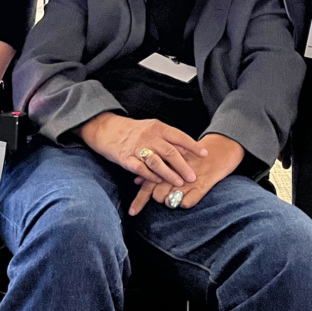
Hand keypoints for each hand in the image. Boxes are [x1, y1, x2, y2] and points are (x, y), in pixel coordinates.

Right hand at [78, 112, 208, 186]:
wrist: (107, 129)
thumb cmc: (133, 131)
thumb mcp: (152, 129)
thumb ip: (168, 139)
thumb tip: (186, 151)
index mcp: (157, 127)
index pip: (179, 136)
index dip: (192, 146)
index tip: (204, 154)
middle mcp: (149, 136)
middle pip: (170, 151)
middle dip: (183, 166)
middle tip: (193, 177)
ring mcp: (137, 147)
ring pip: (156, 162)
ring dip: (169, 174)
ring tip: (179, 183)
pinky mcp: (126, 158)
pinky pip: (140, 169)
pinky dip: (150, 176)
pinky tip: (158, 182)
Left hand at [128, 134, 244, 214]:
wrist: (222, 148)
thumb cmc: (195, 157)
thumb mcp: (174, 161)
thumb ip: (155, 171)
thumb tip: (137, 182)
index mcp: (167, 165)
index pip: (148, 184)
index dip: (139, 200)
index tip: (132, 212)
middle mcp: (175, 173)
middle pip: (157, 194)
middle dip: (160, 198)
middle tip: (169, 193)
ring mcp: (189, 180)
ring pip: (170, 200)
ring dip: (171, 202)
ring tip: (179, 195)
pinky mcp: (203, 185)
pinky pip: (187, 203)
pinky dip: (185, 203)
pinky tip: (189, 198)